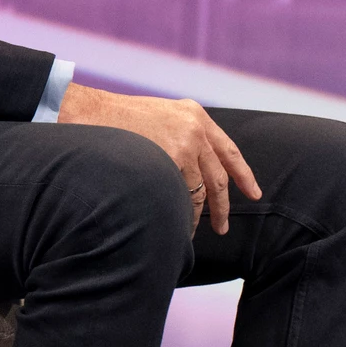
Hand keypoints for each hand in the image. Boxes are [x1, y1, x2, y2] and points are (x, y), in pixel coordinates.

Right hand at [53, 84, 261, 233]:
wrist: (90, 113)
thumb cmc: (118, 119)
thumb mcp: (161, 116)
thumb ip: (181, 134)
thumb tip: (193, 165)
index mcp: (195, 115)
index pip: (228, 149)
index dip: (243, 174)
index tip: (255, 192)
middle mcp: (196, 128)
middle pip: (220, 176)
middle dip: (223, 205)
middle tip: (222, 227)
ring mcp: (186, 144)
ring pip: (202, 191)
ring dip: (199, 215)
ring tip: (194, 233)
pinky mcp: (172, 158)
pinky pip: (183, 195)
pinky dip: (182, 212)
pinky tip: (178, 224)